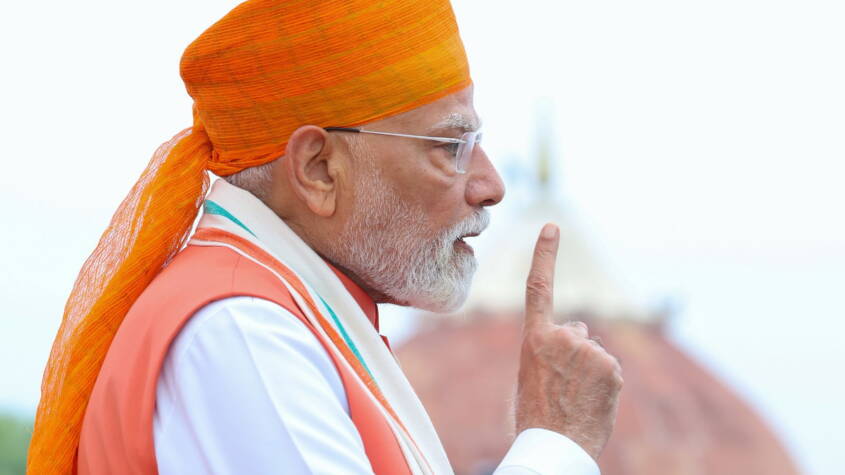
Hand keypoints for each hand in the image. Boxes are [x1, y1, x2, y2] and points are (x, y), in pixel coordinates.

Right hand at [514, 223, 622, 460]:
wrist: (555, 446)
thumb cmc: (536, 415)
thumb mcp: (531, 374)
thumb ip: (551, 348)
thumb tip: (581, 333)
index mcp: (534, 339)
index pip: (539, 287)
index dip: (546, 255)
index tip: (552, 226)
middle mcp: (563, 337)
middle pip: (576, 333)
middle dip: (574, 351)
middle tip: (561, 385)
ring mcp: (590, 351)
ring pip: (594, 353)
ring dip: (589, 371)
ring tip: (575, 398)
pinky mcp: (611, 366)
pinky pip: (609, 369)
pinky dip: (604, 383)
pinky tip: (591, 402)